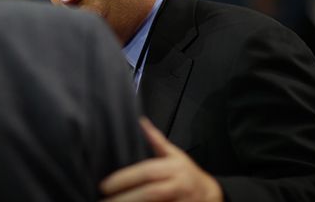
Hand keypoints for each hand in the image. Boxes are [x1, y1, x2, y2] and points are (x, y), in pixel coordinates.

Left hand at [100, 117, 222, 201]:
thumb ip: (156, 140)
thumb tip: (141, 122)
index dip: (125, 179)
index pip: (147, 172)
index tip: (105, 185)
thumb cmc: (187, 173)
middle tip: (104, 201)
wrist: (210, 194)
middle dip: (126, 198)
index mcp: (174, 168)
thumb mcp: (174, 154)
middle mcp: (179, 186)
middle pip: (150, 193)